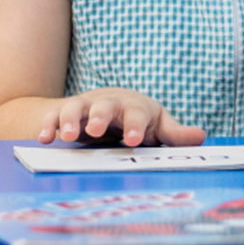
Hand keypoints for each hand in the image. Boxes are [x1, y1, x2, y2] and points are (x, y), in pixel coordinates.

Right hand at [42, 88, 204, 147]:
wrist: (105, 107)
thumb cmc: (136, 119)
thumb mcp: (157, 126)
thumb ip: (174, 134)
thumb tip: (200, 137)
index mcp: (136, 107)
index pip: (138, 113)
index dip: (136, 125)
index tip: (135, 140)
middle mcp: (110, 104)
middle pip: (106, 105)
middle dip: (100, 115)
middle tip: (96, 129)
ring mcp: (86, 108)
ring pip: (76, 108)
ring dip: (70, 119)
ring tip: (67, 136)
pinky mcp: (65, 115)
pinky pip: (54, 117)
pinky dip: (47, 125)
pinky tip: (43, 139)